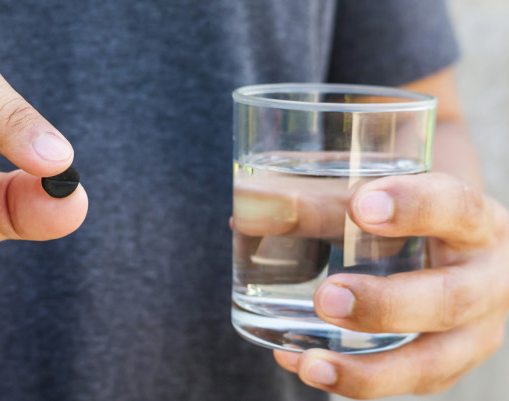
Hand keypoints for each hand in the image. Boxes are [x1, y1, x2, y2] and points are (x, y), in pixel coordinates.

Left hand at [273, 172, 508, 398]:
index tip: (361, 205)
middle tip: (326, 297)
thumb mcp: (379, 196)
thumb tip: (248, 209)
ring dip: (369, 370)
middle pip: (451, 299)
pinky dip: (352, 379)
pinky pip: (404, 381)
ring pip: (432, 363)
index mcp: (475, 220)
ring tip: (310, 363)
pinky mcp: (446, 362)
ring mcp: (473, 330)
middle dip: (386, 305)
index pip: (454, 206)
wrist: (446, 242)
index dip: (413, 206)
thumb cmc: (405, 212)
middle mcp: (488, 279)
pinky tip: (302, 364)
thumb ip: (321, 201)